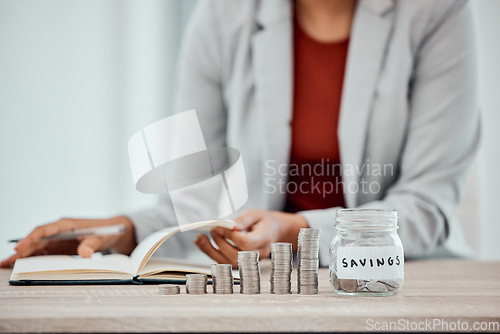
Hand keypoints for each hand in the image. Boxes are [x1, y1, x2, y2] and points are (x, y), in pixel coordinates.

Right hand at [0, 216, 136, 267]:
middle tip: (5, 263)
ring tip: (6, 266)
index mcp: (66, 224)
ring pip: (36, 247)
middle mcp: (59, 230)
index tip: (19, 248)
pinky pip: (43, 252)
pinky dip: (32, 259)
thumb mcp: (102, 238)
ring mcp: (58, 238)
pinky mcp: (60, 246)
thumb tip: (84, 253)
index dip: (30, 239)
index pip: (44, 231)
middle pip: (35, 240)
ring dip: (22, 256)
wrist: (114, 231)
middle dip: (20, 251)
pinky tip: (21, 266)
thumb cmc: (107, 232)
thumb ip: (92, 245)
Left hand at [194, 209, 308, 266]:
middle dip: (219, 244)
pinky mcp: (242, 263)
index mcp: (264, 239)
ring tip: (200, 239)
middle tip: (212, 231)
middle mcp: (258, 253)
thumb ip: (243, 219)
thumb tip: (229, 225)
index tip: (221, 227)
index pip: (245, 243)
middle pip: (236, 256)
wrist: (273, 231)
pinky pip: (225, 263)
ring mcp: (250, 261)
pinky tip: (204, 244)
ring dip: (211, 251)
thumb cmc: (264, 222)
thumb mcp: (256, 214)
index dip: (231, 236)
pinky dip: (212, 254)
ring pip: (228, 263)